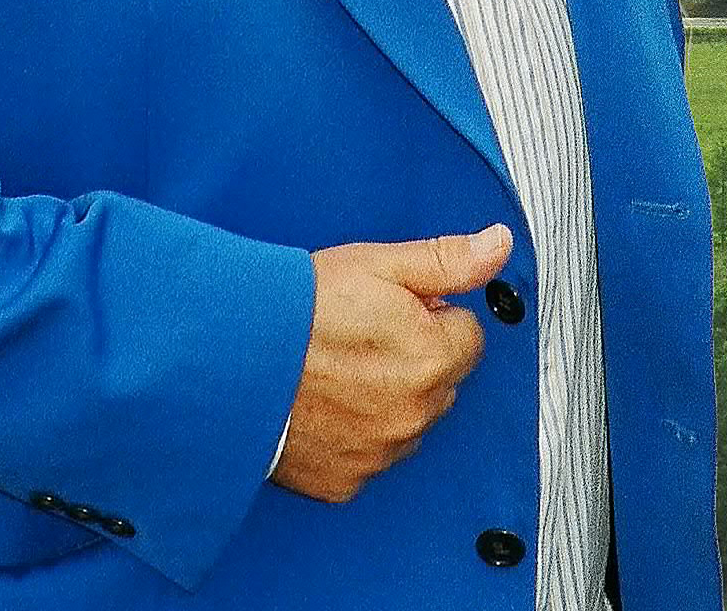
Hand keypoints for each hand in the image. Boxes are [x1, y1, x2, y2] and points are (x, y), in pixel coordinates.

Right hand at [273, 225, 511, 502]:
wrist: (226, 361)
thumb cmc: (299, 308)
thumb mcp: (378, 265)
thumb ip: (448, 260)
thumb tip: (500, 245)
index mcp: (432, 359)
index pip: (467, 337)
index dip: (432, 318)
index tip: (392, 312)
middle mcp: (414, 415)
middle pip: (441, 382)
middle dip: (416, 359)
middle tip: (360, 339)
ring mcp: (379, 454)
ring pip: (408, 422)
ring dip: (388, 400)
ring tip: (336, 372)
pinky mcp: (344, 482)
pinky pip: (370, 457)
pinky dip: (353, 437)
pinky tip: (322, 409)